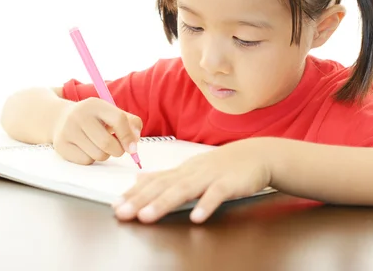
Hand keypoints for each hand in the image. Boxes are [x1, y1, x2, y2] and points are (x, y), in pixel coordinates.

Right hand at [52, 97, 142, 164]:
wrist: (60, 118)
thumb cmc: (95, 118)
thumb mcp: (112, 113)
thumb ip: (130, 123)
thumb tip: (134, 142)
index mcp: (95, 104)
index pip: (118, 120)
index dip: (128, 136)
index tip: (133, 147)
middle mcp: (79, 115)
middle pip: (107, 142)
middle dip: (118, 150)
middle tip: (118, 149)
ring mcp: (68, 130)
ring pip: (98, 154)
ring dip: (105, 155)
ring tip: (100, 146)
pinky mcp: (61, 145)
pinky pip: (86, 161)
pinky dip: (91, 158)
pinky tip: (87, 149)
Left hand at [113, 139, 271, 222]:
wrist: (256, 155)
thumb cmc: (222, 165)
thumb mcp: (191, 169)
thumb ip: (165, 176)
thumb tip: (138, 179)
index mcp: (182, 171)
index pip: (154, 181)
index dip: (134, 193)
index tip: (116, 205)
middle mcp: (192, 172)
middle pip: (163, 186)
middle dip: (141, 200)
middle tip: (122, 212)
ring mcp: (211, 177)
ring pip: (185, 190)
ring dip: (164, 203)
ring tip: (147, 216)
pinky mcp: (230, 183)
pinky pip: (217, 194)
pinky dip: (206, 204)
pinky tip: (197, 217)